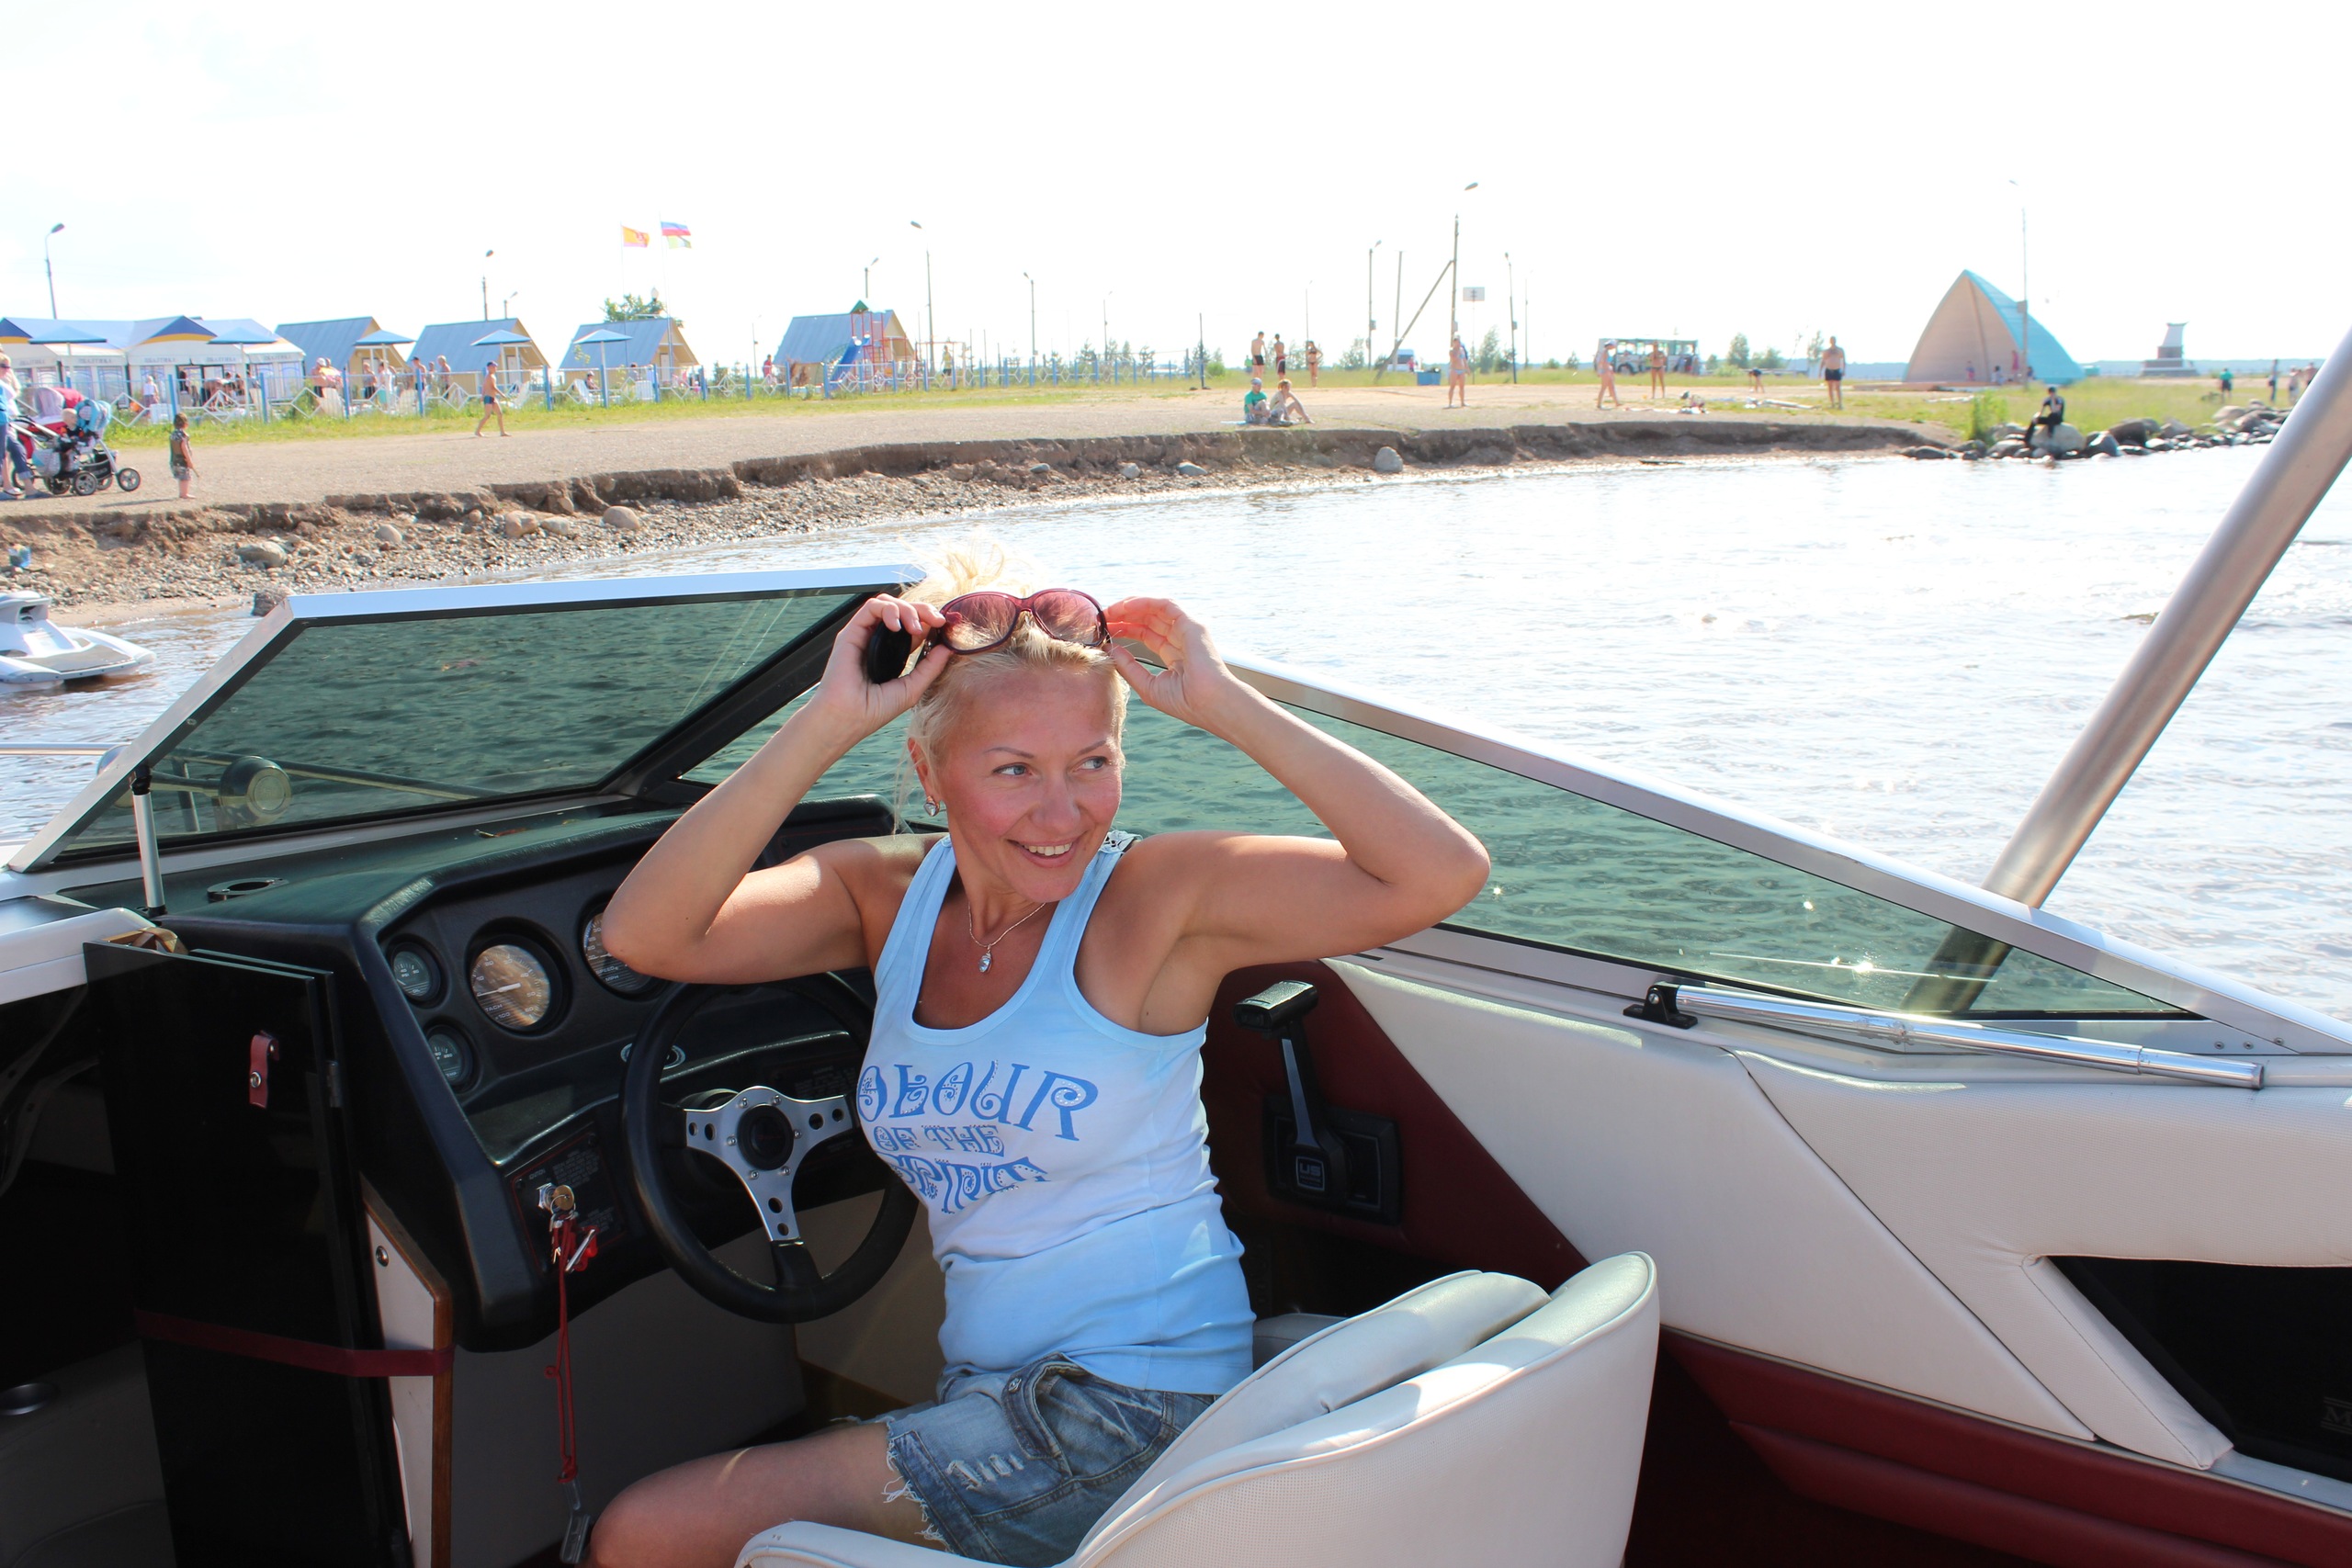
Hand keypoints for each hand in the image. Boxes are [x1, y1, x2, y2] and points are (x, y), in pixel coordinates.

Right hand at [803, 593, 951, 739]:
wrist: (846, 719)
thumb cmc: (872, 710)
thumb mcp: (911, 689)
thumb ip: (930, 667)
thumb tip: (948, 647)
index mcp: (892, 653)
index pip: (913, 627)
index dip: (930, 622)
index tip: (946, 626)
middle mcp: (878, 641)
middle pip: (903, 611)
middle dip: (923, 610)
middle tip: (937, 620)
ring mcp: (864, 635)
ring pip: (888, 604)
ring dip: (907, 609)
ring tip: (915, 627)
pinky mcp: (851, 632)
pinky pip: (871, 607)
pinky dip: (888, 610)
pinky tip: (897, 627)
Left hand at [1103, 597, 1255, 731]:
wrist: (1210, 703)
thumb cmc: (1186, 702)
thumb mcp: (1147, 686)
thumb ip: (1128, 667)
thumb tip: (1110, 648)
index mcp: (1174, 655)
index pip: (1146, 635)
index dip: (1125, 629)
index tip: (1105, 630)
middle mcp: (1181, 640)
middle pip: (1149, 620)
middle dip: (1124, 616)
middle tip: (1102, 617)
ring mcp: (1187, 630)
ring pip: (1156, 609)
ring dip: (1132, 606)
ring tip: (1111, 610)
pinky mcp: (1191, 624)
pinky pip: (1165, 605)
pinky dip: (1145, 602)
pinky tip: (1126, 606)